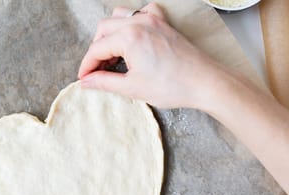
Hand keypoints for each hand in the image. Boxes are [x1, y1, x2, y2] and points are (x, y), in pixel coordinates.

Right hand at [77, 3, 227, 109]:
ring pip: (119, 18)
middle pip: (104, 30)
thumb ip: (105, 82)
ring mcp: (153, 19)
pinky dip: (132, 22)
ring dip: (111, 35)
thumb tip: (86, 82)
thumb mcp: (132, 88)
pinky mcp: (163, 23)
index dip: (87, 66)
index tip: (84, 78)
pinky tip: (133, 39)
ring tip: (113, 57)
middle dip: (97, 51)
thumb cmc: (173, 86)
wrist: (204, 82)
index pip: (97, 49)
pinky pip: (141, 13)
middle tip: (97, 71)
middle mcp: (139, 22)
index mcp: (128, 36)